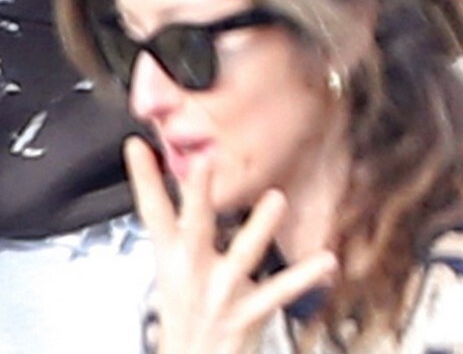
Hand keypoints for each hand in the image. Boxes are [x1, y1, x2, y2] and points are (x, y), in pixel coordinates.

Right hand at [127, 137, 337, 353]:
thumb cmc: (189, 317)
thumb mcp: (178, 272)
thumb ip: (187, 233)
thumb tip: (194, 189)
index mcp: (173, 259)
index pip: (153, 212)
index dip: (144, 178)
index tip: (137, 144)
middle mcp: (192, 274)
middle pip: (193, 226)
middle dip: (198, 194)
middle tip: (203, 160)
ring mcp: (219, 295)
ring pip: (241, 255)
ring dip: (259, 227)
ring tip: (276, 198)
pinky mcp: (244, 317)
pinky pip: (278, 292)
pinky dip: (304, 276)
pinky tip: (326, 260)